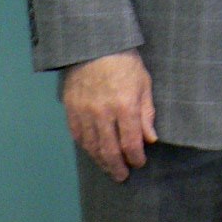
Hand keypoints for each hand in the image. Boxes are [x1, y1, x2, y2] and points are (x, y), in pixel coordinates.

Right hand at [62, 50, 156, 179]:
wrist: (94, 45)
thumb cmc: (125, 62)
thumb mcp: (144, 83)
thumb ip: (146, 113)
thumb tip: (150, 140)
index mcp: (124, 106)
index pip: (130, 142)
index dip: (135, 157)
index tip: (140, 163)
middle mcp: (102, 114)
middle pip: (109, 150)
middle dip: (118, 166)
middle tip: (123, 176)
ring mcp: (84, 113)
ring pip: (92, 147)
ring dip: (101, 161)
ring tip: (109, 169)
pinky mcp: (70, 110)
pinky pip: (78, 136)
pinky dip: (86, 148)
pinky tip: (93, 153)